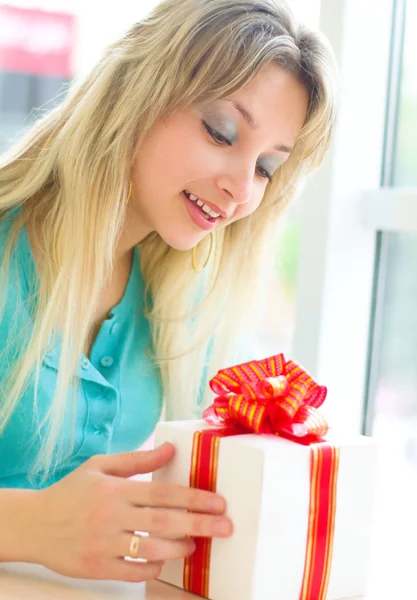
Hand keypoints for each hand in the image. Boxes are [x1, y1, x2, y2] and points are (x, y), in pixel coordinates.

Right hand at [32, 443, 232, 581]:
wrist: (35, 523)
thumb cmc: (71, 491)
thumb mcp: (100, 466)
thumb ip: (137, 459)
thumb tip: (170, 448)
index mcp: (115, 489)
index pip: (163, 492)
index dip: (194, 497)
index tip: (218, 501)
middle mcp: (112, 517)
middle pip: (164, 521)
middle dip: (199, 523)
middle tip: (224, 526)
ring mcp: (104, 544)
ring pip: (151, 550)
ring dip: (178, 548)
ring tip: (195, 544)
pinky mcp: (96, 567)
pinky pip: (132, 573)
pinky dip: (151, 569)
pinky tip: (163, 561)